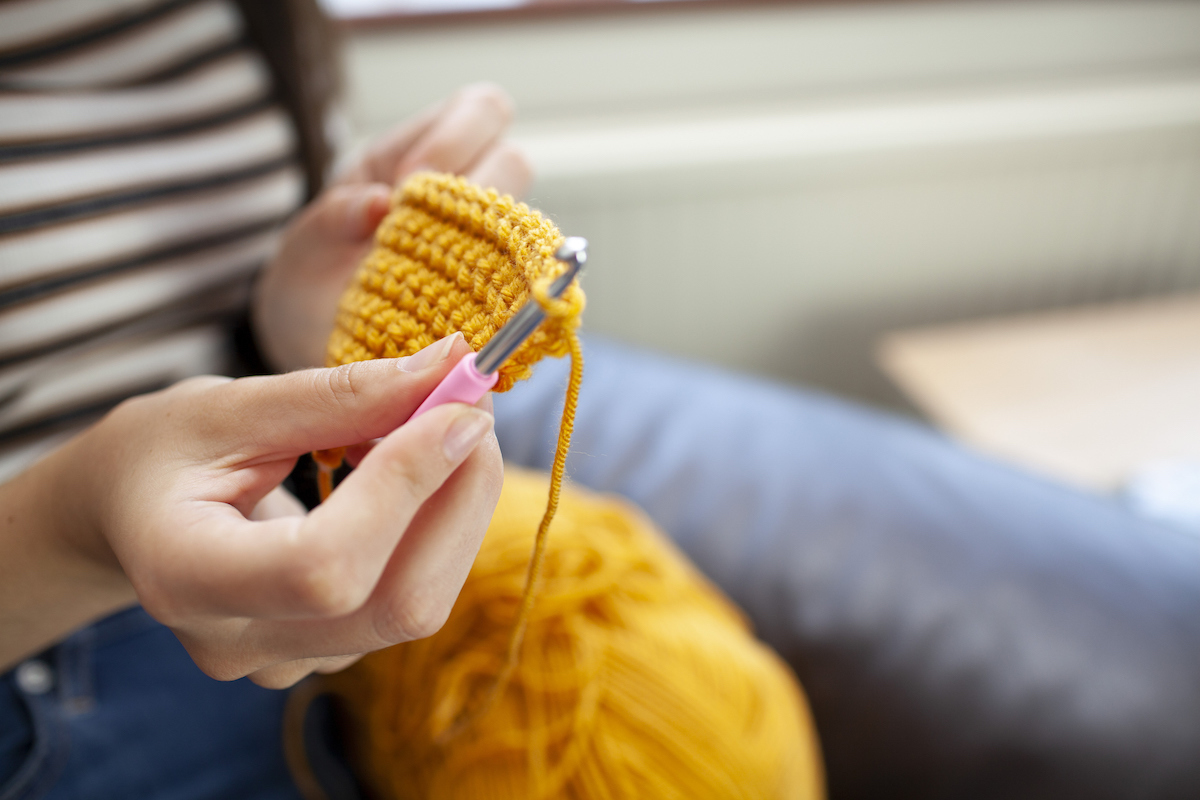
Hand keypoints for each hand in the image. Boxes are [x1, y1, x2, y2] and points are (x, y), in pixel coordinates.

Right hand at [3, 335, 501, 686]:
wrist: (127, 516)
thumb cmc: (161, 453)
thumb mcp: (228, 406)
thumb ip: (338, 395)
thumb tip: (451, 367)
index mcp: (186, 580)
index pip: (325, 566)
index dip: (407, 487)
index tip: (458, 408)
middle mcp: (241, 644)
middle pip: (395, 603)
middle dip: (459, 496)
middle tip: (475, 403)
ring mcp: (291, 662)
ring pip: (418, 603)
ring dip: (459, 506)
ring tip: (445, 423)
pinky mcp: (331, 651)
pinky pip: (414, 595)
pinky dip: (440, 525)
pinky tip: (421, 469)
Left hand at [254, 83, 532, 371]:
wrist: (315, 339)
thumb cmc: (311, 280)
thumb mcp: (305, 245)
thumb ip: (331, 218)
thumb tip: (379, 202)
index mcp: (413, 155)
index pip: (479, 109)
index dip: (454, 142)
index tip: (408, 188)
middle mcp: (458, 191)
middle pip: (514, 160)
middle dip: (475, 193)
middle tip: (429, 233)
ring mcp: (479, 241)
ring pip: (522, 221)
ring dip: (489, 244)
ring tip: (442, 272)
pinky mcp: (490, 288)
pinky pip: (517, 280)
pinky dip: (496, 290)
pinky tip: (457, 306)